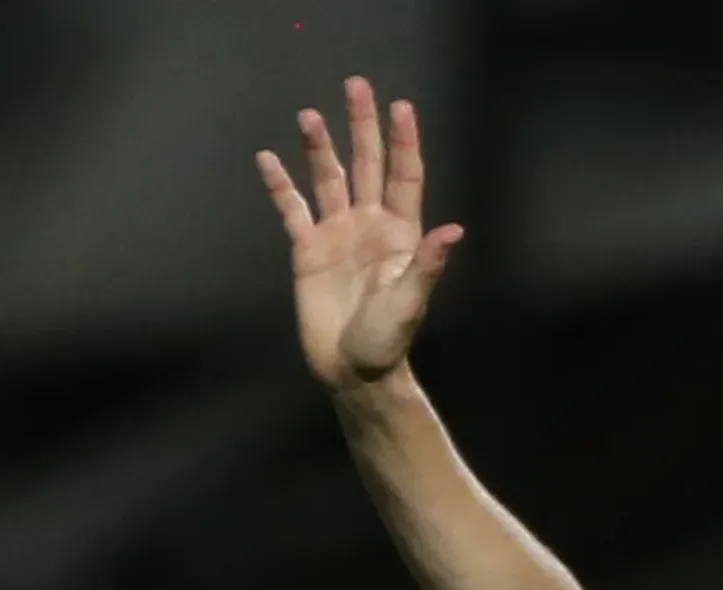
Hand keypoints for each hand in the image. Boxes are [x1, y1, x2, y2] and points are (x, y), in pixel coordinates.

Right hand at [256, 77, 462, 389]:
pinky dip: (280, 185)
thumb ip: (427, 264)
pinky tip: (268, 158)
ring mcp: (337, 235)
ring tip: (310, 116)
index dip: (403, 142)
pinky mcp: (307, 250)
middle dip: (363, 126)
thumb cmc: (387, 340)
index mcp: (399, 234)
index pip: (404, 177)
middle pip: (367, 165)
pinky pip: (292, 209)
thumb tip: (454, 230)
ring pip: (329, 179)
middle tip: (357, 85)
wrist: (352, 369)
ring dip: (320, 148)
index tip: (401, 107)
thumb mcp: (410, 302)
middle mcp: (369, 225)